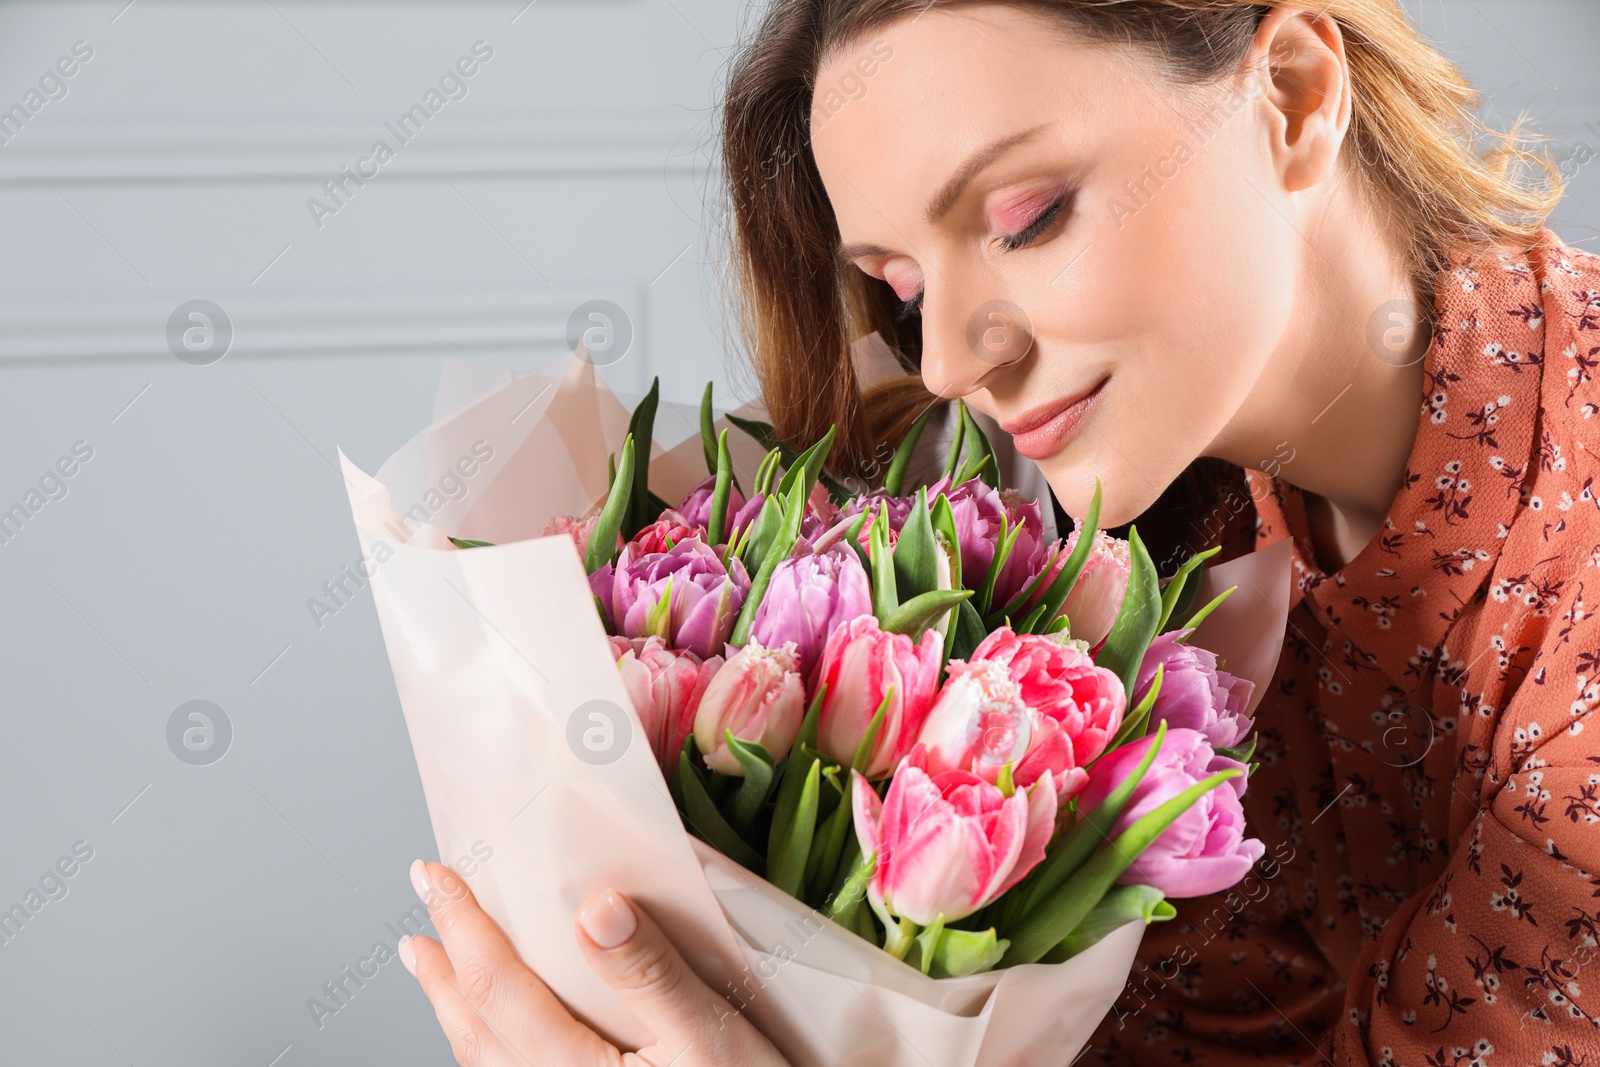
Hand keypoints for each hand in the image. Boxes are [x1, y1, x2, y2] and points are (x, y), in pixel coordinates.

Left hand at [400, 860, 788, 1066]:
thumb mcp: (712, 1037)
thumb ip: (650, 974)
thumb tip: (594, 907)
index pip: (497, 986)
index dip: (462, 926)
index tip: (436, 876)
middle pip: (475, 1030)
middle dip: (442, 974)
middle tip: (415, 931)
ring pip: (487, 1063)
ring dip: (456, 1012)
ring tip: (438, 975)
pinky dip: (489, 1049)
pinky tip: (501, 1039)